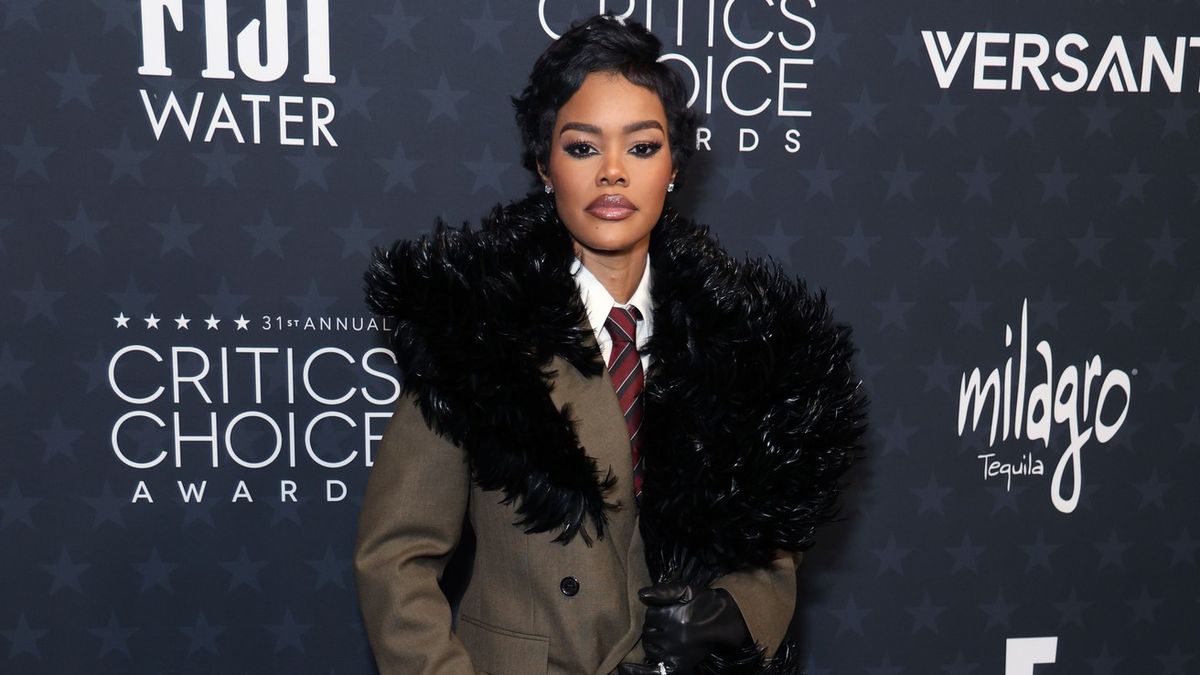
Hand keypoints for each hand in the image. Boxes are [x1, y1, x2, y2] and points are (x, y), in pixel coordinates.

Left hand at [630, 581, 750, 673]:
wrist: (726, 621)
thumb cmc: (706, 603)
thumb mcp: (686, 590)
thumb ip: (663, 591)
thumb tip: (641, 594)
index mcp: (672, 617)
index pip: (650, 615)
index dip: (656, 612)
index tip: (664, 611)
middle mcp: (672, 636)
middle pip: (648, 632)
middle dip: (653, 626)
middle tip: (664, 623)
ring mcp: (675, 652)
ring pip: (650, 648)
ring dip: (652, 641)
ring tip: (663, 636)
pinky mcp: (680, 664)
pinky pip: (658, 666)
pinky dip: (649, 664)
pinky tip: (638, 662)